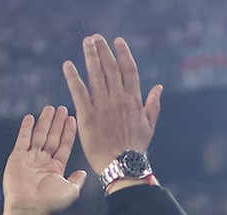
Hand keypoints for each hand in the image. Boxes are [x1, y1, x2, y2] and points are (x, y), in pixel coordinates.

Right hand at [1, 105, 86, 214]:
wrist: (29, 209)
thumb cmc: (50, 204)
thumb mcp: (70, 191)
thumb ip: (77, 180)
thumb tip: (83, 173)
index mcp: (56, 169)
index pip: (64, 146)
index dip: (68, 132)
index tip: (72, 119)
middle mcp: (43, 162)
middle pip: (52, 138)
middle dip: (57, 123)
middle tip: (62, 108)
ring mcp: (30, 159)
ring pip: (39, 136)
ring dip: (44, 122)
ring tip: (50, 108)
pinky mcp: (17, 158)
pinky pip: (22, 139)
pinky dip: (26, 128)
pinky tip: (30, 117)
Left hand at [64, 35, 162, 176]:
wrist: (122, 166)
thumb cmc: (135, 148)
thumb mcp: (149, 125)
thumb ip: (153, 104)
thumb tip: (159, 87)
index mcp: (133, 100)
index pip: (128, 69)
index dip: (123, 53)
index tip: (117, 41)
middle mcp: (118, 99)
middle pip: (110, 67)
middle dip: (103, 50)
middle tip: (95, 37)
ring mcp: (102, 106)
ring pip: (95, 75)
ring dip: (90, 56)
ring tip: (86, 43)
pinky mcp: (87, 116)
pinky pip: (79, 92)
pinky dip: (73, 77)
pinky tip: (67, 65)